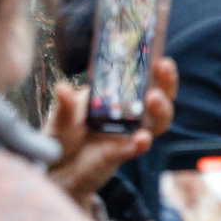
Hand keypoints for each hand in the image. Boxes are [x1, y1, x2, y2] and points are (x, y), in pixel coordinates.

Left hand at [46, 54, 173, 206]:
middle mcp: (128, 113)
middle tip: (164, 66)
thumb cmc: (62, 138)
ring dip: (160, 109)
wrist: (55, 171)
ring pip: (156, 121)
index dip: (152, 64)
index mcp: (115, 95)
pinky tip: (142, 138)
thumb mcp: (60, 117)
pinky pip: (137, 147)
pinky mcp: (122, 154)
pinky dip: (142, 142)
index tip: (157, 50)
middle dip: (165, 81)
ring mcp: (128, 133)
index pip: (140, 76)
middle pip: (157, 95)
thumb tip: (62, 88)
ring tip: (154, 99)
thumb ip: (65, 106)